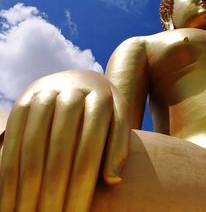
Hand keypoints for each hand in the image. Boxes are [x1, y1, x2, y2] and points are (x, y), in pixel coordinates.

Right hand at [0, 70, 129, 211]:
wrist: (82, 80)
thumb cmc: (105, 108)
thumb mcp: (120, 119)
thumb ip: (120, 145)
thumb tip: (113, 180)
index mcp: (100, 99)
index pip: (88, 152)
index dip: (80, 188)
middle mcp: (70, 93)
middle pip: (59, 153)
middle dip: (52, 194)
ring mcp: (43, 94)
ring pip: (32, 148)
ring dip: (26, 189)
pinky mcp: (23, 101)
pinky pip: (13, 139)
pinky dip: (8, 172)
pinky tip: (9, 198)